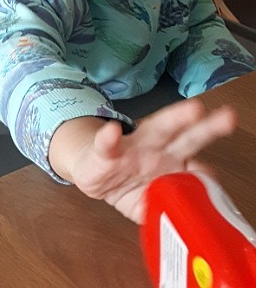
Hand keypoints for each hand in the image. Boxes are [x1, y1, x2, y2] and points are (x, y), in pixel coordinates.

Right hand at [49, 99, 237, 222]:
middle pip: (186, 136)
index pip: (195, 150)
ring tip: (195, 109)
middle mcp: (156, 147)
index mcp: (169, 159)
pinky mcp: (103, 154)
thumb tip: (207, 208)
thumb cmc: (126, 183)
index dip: (213, 149)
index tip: (229, 142)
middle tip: (228, 117)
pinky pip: (106, 147)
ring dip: (176, 118)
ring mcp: (131, 148)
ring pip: (157, 129)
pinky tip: (111, 132)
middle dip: (208, 127)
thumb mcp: (153, 198)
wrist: (90, 170)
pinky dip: (109, 140)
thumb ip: (177, 200)